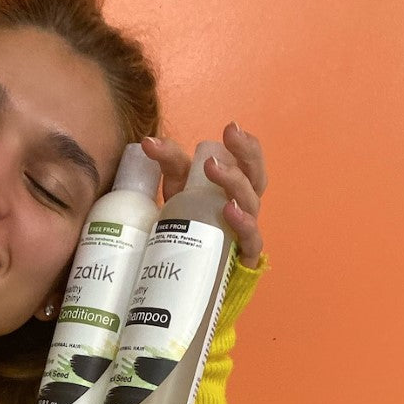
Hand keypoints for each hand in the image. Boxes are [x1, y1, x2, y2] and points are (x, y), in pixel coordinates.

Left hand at [141, 124, 267, 268]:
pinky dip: (243, 223)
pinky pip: (250, 239)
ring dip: (235, 184)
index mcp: (236, 186)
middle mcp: (245, 206)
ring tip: (215, 170)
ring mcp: (245, 231)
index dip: (245, 145)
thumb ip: (168, 163)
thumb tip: (147, 142)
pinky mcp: (241, 257)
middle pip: (256, 178)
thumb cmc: (189, 225)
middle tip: (226, 141)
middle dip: (246, 156)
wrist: (187, 274)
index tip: (230, 129)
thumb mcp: (177, 188)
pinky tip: (230, 211)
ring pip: (251, 204)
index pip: (249, 161)